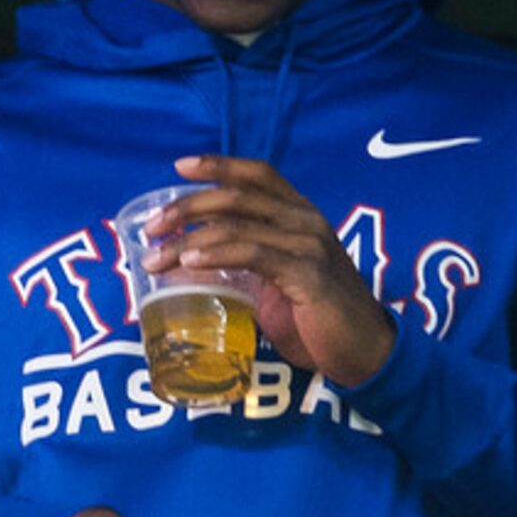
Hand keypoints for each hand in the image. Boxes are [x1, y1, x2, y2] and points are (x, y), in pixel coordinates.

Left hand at [158, 156, 397, 384]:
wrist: (365, 351)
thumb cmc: (316, 317)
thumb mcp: (276, 278)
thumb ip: (245, 260)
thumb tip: (187, 259)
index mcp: (301, 215)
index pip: (258, 175)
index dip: (219, 165)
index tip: (180, 166)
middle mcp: (306, 221)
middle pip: (236, 197)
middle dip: (186, 207)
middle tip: (151, 227)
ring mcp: (309, 245)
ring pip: (235, 226)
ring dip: (187, 240)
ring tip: (156, 257)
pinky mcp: (308, 274)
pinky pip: (252, 254)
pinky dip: (215, 255)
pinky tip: (189, 263)